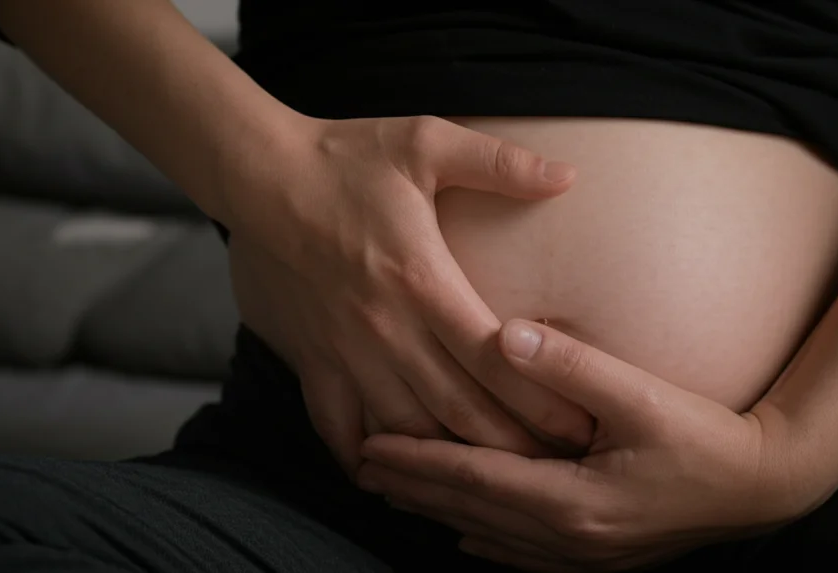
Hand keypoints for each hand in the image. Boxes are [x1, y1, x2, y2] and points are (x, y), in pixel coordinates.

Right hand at [225, 115, 583, 474]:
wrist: (259, 175)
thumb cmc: (345, 157)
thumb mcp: (425, 142)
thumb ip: (499, 163)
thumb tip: (568, 175)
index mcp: (421, 278)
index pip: (494, 358)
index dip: (541, 400)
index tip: (578, 429)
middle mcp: (385, 327)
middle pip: (458, 410)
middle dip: (511, 448)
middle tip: (554, 473)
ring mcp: (344, 350)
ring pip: (404, 430)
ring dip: (447, 462)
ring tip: (491, 485)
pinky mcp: (310, 359)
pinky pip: (334, 426)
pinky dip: (360, 458)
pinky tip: (387, 478)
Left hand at [357, 319, 808, 570]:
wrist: (763, 486)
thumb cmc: (705, 438)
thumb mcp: (643, 396)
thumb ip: (574, 366)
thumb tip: (507, 337)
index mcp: (572, 500)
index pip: (473, 478)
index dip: (417, 462)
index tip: (369, 447)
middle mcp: (568, 537)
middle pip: (471, 510)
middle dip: (414, 488)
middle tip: (362, 467)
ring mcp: (583, 555)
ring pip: (491, 534)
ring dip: (440, 511)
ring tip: (397, 493)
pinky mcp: (598, 556)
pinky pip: (524, 555)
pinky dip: (487, 540)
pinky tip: (466, 532)